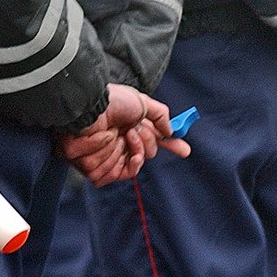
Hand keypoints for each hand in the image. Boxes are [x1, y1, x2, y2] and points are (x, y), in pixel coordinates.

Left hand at [63, 84, 190, 185]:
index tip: (185, 151)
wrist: (91, 106)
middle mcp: (118, 143)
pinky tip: (109, 142)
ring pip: (131, 167)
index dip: (170, 146)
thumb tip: (171, 132)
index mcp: (129, 128)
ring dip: (130, 148)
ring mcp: (105, 157)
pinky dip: (115, 158)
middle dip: (144, 142)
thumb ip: (161, 115)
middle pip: (145, 156)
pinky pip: (112, 175)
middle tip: (134, 130)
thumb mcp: (142, 102)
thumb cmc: (111, 101)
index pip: (151, 141)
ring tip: (119, 133)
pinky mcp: (92, 167)